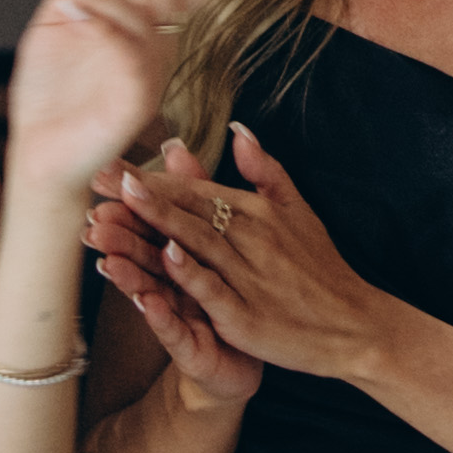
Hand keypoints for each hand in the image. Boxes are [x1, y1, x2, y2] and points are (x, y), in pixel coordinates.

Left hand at [6, 0, 262, 205]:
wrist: (38, 155)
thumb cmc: (52, 96)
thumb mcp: (57, 23)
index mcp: (142, 26)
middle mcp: (156, 48)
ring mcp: (151, 75)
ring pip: (144, 18)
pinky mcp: (137, 102)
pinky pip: (129, 54)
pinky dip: (102, 23)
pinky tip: (74, 6)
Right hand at [86, 186, 264, 413]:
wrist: (249, 356)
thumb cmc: (226, 295)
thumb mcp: (218, 238)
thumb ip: (198, 193)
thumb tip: (175, 148)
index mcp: (178, 251)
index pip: (152, 219)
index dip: (132, 200)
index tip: (105, 177)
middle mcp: (170, 281)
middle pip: (143, 252)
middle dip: (118, 235)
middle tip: (93, 217)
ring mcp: (177, 314)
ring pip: (148, 289)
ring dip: (126, 273)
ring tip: (106, 259)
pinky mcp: (189, 346)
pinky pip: (173, 329)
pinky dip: (159, 314)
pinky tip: (146, 300)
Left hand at [112, 126, 394, 392]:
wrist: (355, 324)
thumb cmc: (321, 268)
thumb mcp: (298, 210)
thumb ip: (265, 170)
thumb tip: (238, 128)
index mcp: (257, 212)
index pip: (195, 190)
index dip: (152, 178)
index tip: (110, 165)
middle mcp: (251, 238)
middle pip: (187, 211)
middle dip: (139, 195)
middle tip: (96, 177)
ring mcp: (249, 276)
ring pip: (193, 244)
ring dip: (152, 226)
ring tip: (116, 207)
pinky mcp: (247, 315)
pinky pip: (213, 288)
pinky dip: (189, 272)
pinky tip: (163, 256)